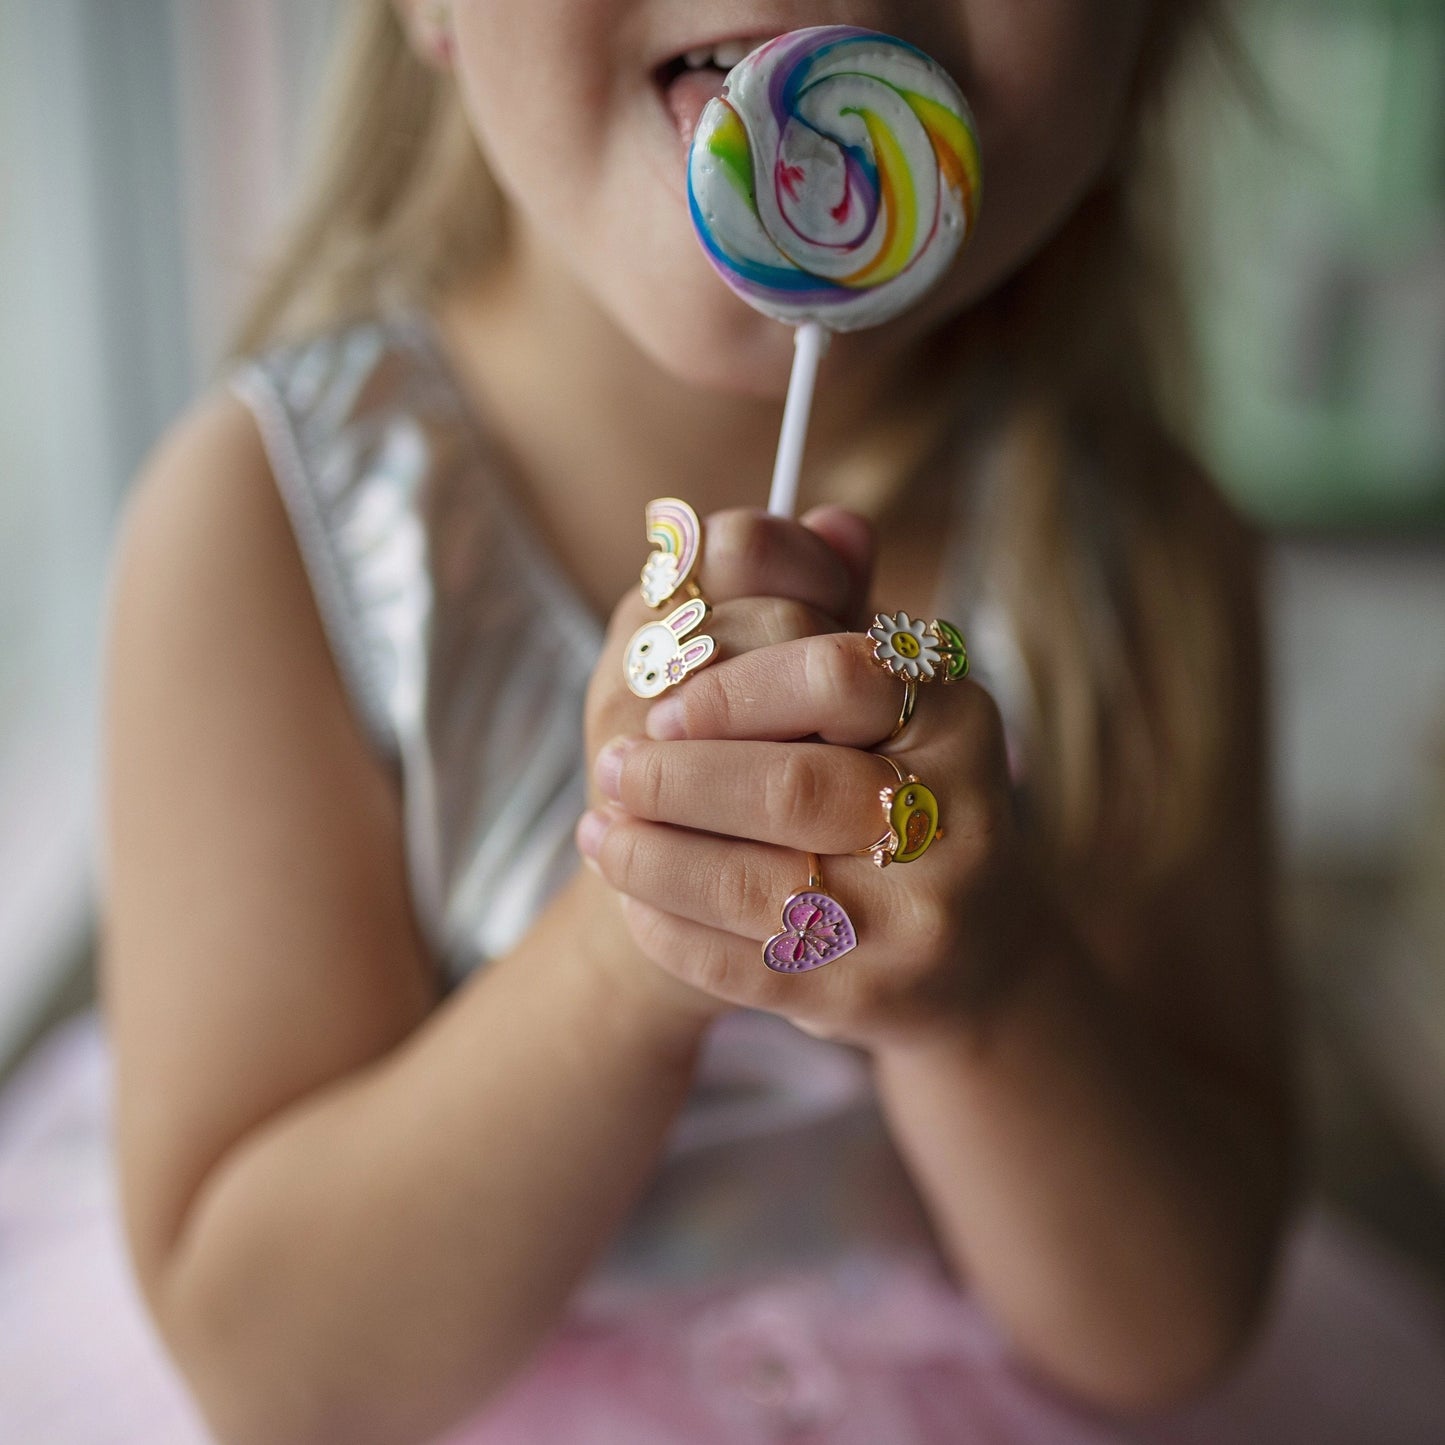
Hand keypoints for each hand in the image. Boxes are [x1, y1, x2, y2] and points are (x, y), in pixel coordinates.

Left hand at [580, 630, 1071, 1051]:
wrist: (965, 955)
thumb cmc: (901, 794)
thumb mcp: (888, 697)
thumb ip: (835, 609)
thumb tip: (811, 512)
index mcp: (958, 715)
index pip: (840, 671)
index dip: (736, 683)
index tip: (665, 700)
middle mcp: (960, 817)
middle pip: (793, 787)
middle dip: (678, 779)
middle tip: (612, 767)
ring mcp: (922, 918)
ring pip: (757, 886)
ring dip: (652, 856)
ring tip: (600, 829)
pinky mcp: (873, 996)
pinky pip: (745, 968)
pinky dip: (669, 929)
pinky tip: (632, 897)